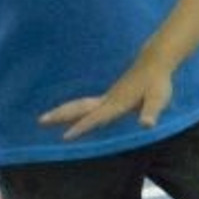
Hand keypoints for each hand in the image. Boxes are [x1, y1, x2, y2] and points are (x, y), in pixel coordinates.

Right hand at [39, 66, 173, 139]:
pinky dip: (72, 108)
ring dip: (62, 111)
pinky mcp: (109, 95)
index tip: (65, 137)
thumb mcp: (158, 99)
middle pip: (80, 108)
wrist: (154, 61)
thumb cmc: (158, 83)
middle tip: (40, 121)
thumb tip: (148, 124)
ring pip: (80, 105)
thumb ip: (151, 112)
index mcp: (117, 104)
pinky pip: (85, 104)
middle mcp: (108, 100)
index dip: (82, 127)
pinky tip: (68, 112)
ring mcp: (107, 97)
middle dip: (60, 115)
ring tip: (45, 118)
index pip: (96, 118)